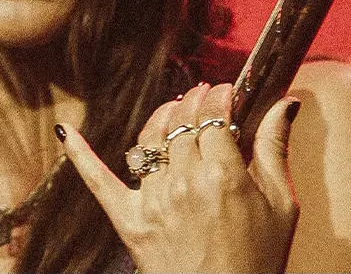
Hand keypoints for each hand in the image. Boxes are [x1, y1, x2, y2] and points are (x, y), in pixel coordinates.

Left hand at [56, 83, 300, 272]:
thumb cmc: (258, 260)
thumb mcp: (281, 206)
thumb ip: (275, 149)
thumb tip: (284, 104)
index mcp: (225, 176)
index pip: (214, 115)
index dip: (220, 97)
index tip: (227, 92)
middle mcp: (184, 183)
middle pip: (182, 122)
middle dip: (194, 102)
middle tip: (204, 97)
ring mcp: (153, 200)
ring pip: (149, 140)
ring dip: (161, 118)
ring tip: (173, 111)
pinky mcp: (129, 220)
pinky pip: (99, 181)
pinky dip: (80, 154)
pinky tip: (66, 130)